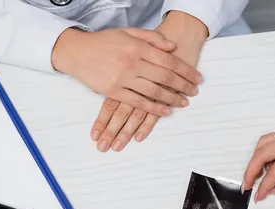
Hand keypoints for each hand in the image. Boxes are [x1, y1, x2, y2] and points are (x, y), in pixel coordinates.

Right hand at [51, 27, 201, 116]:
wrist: (76, 52)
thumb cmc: (103, 41)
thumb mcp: (128, 32)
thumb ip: (152, 38)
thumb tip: (173, 48)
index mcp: (137, 46)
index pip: (168, 60)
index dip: (185, 70)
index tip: (197, 78)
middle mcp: (132, 62)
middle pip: (165, 77)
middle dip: (183, 86)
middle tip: (195, 91)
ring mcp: (122, 78)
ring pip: (154, 91)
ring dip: (172, 99)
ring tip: (184, 102)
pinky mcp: (113, 91)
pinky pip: (138, 102)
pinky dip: (153, 108)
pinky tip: (165, 111)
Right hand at [243, 128, 274, 201]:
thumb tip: (274, 189)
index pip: (273, 172)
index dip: (263, 186)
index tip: (257, 196)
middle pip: (261, 154)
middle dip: (250, 171)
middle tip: (246, 185)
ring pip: (263, 143)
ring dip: (255, 159)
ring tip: (255, 175)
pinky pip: (271, 139)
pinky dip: (264, 150)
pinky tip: (266, 163)